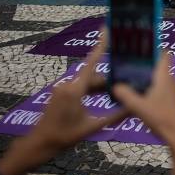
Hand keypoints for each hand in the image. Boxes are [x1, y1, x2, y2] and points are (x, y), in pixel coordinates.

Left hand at [0, 38, 127, 174]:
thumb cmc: (65, 136)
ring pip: (88, 84)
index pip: (91, 63)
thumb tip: (134, 109)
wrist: (40, 144)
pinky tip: (104, 99)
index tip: (107, 30)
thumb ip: (114, 117)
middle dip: (110, 81)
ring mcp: (62, 89)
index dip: (100, 46)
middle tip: (128, 84)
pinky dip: (92, 92)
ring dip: (101, 89)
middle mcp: (68, 85)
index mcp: (75, 90)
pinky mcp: (60, 94)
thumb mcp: (92, 127)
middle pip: (94, 77)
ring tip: (119, 95)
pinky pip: (80, 88)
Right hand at [112, 52, 174, 174]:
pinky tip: (136, 95)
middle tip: (126, 63)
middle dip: (143, 63)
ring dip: (145, 77)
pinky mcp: (171, 101)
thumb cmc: (160, 118)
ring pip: (158, 78)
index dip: (153, 48)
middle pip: (158, 66)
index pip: (163, 54)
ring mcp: (172, 91)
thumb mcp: (138, 106)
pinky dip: (149, 88)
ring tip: (127, 78)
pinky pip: (159, 88)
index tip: (138, 46)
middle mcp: (170, 80)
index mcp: (165, 76)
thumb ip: (125, 94)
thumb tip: (115, 85)